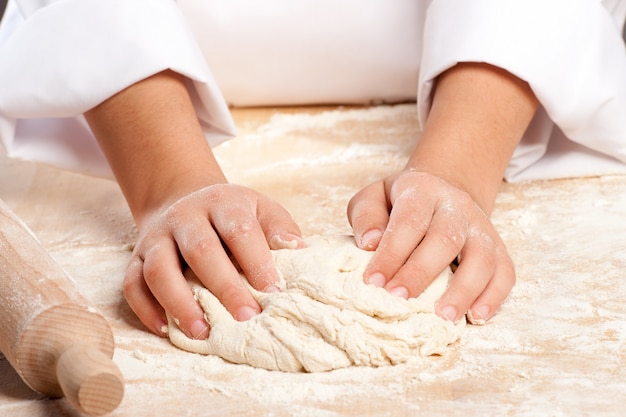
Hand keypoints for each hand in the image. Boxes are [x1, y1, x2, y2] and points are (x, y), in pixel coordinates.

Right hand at [123, 183, 303, 338]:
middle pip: (200, 250)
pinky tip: (168, 329)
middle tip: (247, 317)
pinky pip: (132, 284)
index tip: (274, 290)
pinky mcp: (136, 257)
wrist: (183, 199)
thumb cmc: (232, 214)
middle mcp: (185, 217)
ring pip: (159, 269)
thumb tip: (300, 251)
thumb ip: (279, 228)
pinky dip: (146, 309)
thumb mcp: (260, 208)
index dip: (256, 260)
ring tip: (202, 332)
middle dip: (224, 286)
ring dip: (179, 302)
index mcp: (222, 202)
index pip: (239, 229)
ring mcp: (156, 237)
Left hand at [347, 170, 514, 323]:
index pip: (409, 221)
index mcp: (423, 191)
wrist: (444, 189)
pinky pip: (504, 272)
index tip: (373, 282)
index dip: (391, 253)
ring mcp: (481, 227)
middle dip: (421, 273)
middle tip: (399, 299)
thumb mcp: (375, 196)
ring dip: (463, 289)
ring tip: (443, 317)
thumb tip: (369, 243)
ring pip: (481, 257)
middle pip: (445, 239)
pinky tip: (476, 317)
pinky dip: (494, 296)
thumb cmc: (401, 202)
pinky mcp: (498, 247)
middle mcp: (457, 207)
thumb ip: (366, 216)